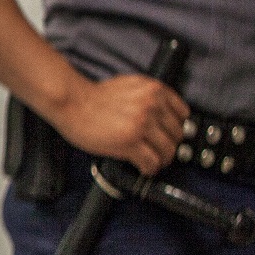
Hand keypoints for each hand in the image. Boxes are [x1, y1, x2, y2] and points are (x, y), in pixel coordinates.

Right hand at [49, 75, 189, 174]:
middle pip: (177, 134)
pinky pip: (151, 162)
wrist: (71, 102)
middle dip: (168, 145)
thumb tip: (163, 115)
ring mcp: (142, 124)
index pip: (183, 114)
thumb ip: (149, 97)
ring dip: (160, 160)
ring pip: (167, 151)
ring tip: (151, 162)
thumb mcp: (130, 86)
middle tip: (158, 151)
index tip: (169, 135)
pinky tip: (142, 168)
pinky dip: (149, 169)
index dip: (175, 128)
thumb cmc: (93, 96)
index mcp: (154, 90)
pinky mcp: (130, 142)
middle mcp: (151, 105)